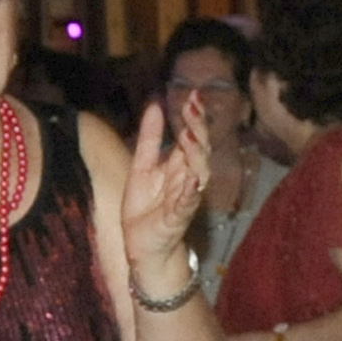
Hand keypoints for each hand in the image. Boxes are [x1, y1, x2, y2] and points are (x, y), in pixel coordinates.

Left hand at [123, 92, 209, 284]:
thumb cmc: (146, 208)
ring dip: (197, 154)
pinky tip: (193, 177)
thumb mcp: (142, 165)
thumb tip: (155, 104)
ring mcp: (186, 198)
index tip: (193, 95)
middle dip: (198, 128)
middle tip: (193, 106)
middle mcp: (187, 178)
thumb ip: (150, 138)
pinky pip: (188, 202)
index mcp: (178, 165)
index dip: (193, 116)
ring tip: (191, 135)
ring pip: (199, 173)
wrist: (142, 246)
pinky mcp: (178, 217)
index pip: (191, 135)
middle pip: (199, 149)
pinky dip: (191, 190)